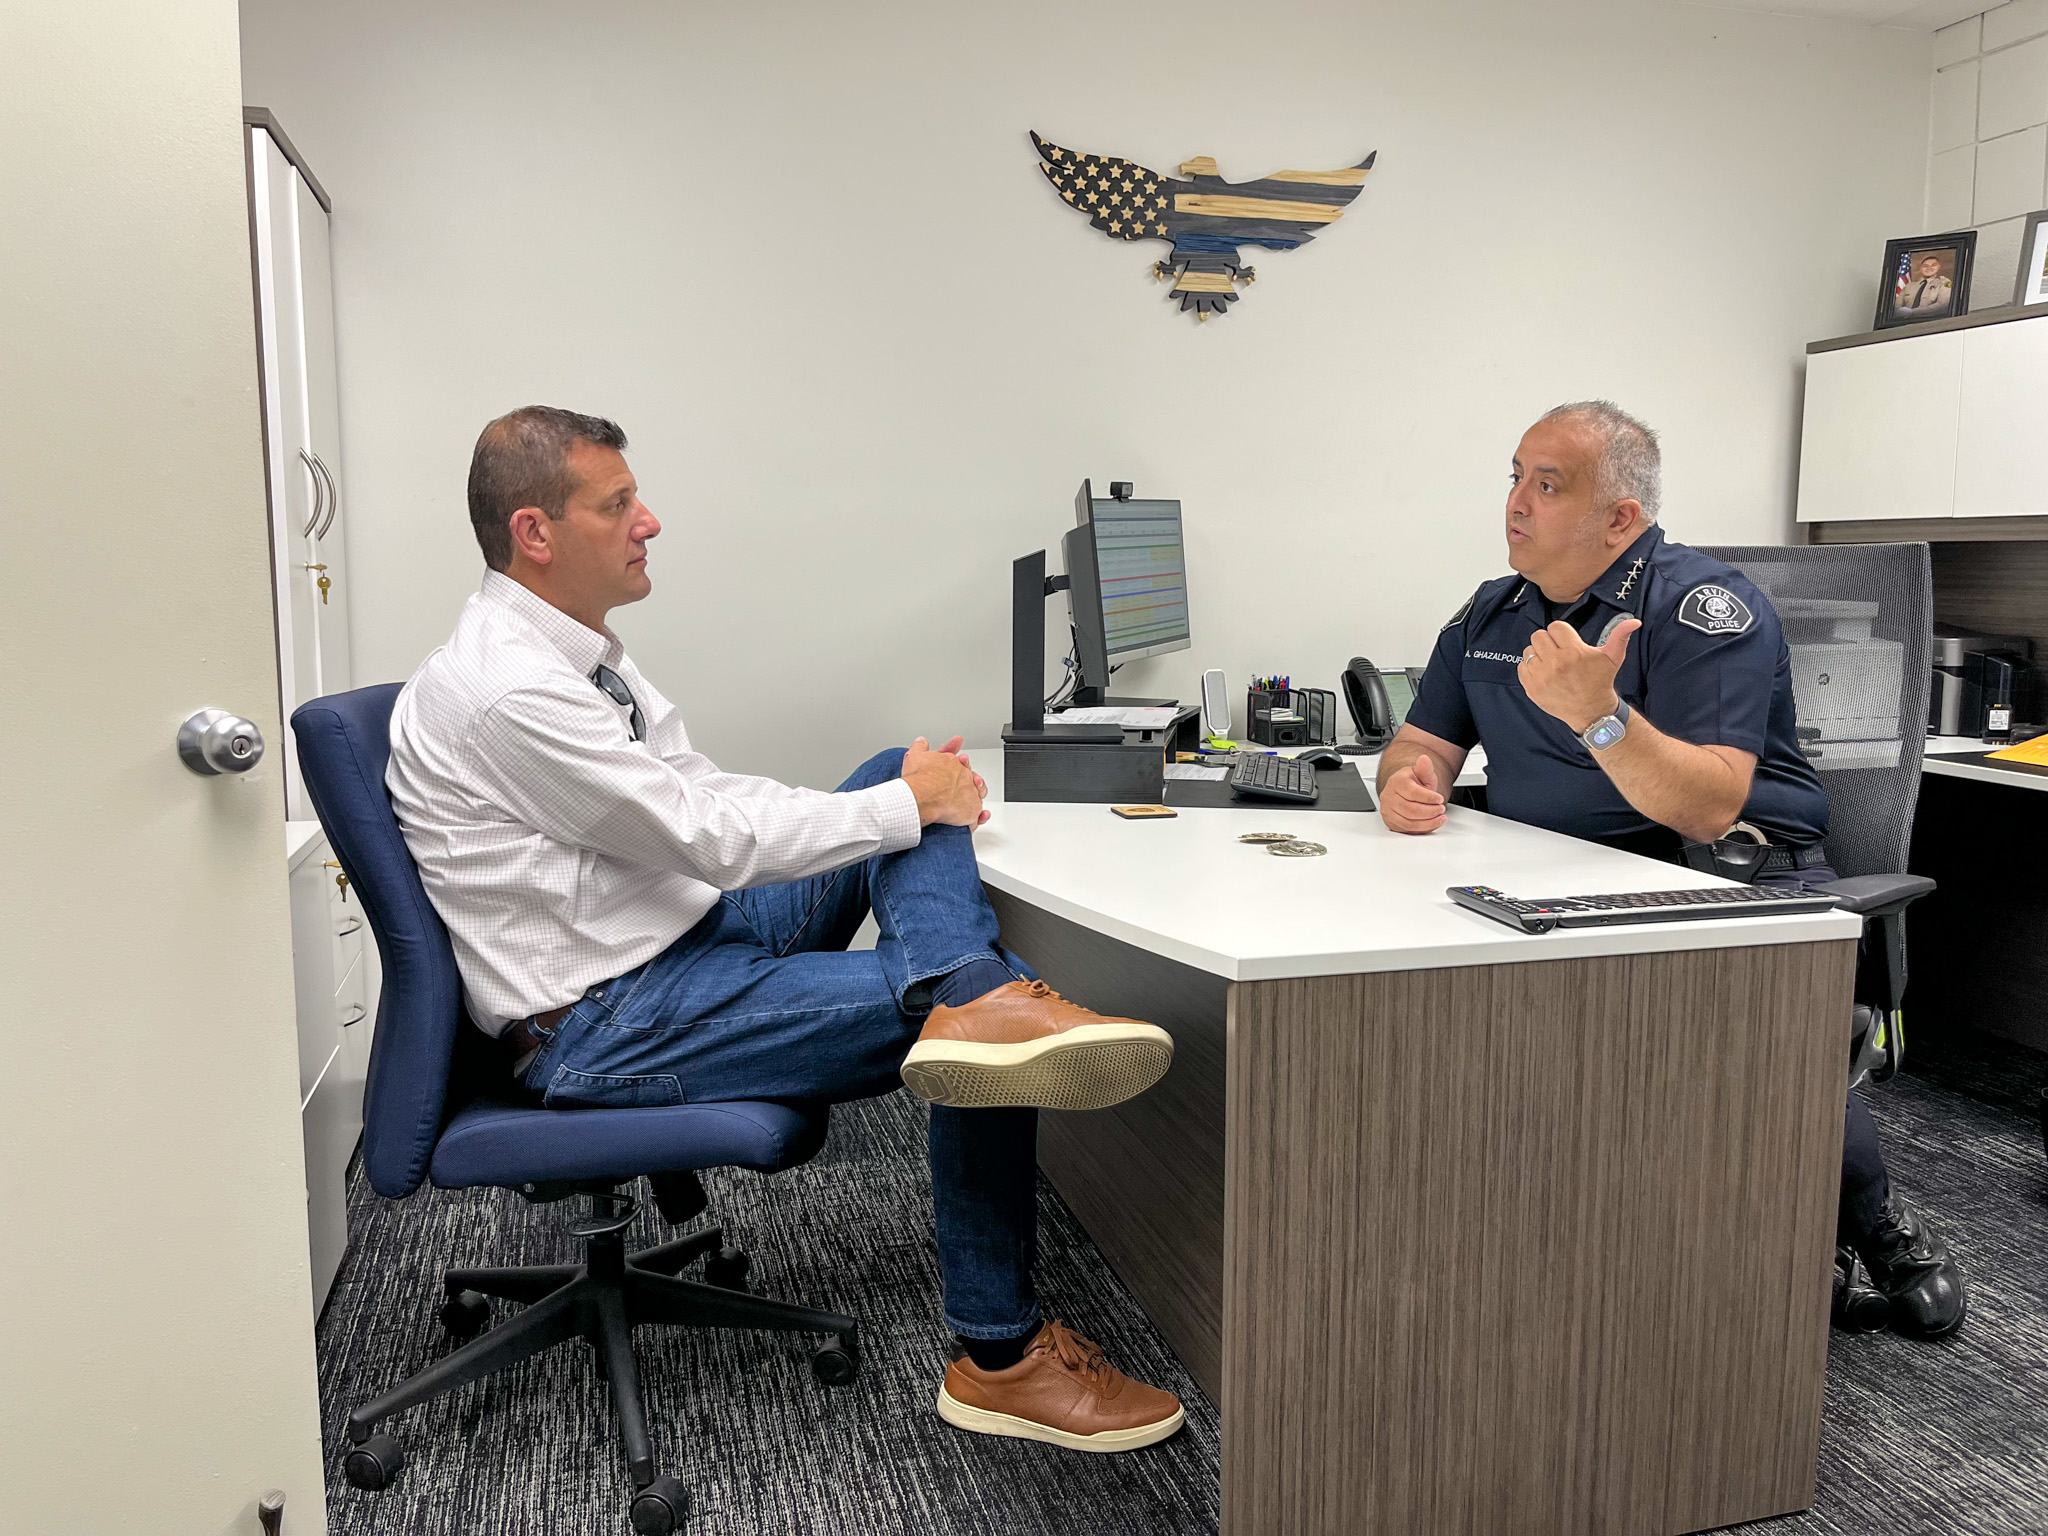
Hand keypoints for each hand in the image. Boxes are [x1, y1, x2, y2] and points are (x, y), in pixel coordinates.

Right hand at [902, 736, 989, 827]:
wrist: (922, 796)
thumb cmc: (919, 779)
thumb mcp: (914, 756)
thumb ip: (920, 747)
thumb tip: (921, 741)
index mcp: (953, 763)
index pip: (959, 761)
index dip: (958, 762)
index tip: (958, 760)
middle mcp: (964, 777)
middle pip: (970, 777)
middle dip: (968, 778)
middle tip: (956, 784)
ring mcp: (970, 794)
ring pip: (977, 794)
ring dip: (976, 794)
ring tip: (967, 799)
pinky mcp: (971, 811)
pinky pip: (978, 815)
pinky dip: (980, 816)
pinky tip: (980, 816)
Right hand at [1380, 751, 1447, 834]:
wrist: (1405, 790)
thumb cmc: (1413, 782)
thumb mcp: (1422, 773)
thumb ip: (1425, 768)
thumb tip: (1424, 759)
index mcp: (1396, 782)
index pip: (1413, 793)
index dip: (1429, 798)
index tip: (1439, 799)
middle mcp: (1389, 796)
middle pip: (1411, 810)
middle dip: (1430, 812)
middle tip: (1441, 809)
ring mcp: (1387, 810)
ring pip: (1409, 822)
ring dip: (1428, 822)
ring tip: (1439, 817)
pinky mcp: (1390, 821)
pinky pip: (1407, 830)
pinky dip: (1422, 829)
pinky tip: (1432, 823)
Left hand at [1518, 618, 1639, 732]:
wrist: (1591, 711)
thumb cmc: (1600, 682)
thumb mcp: (1613, 658)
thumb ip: (1620, 636)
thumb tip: (1634, 621)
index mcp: (1573, 653)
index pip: (1555, 627)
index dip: (1561, 633)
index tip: (1567, 642)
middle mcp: (1555, 663)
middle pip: (1538, 635)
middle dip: (1548, 641)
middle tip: (1557, 652)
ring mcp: (1541, 676)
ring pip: (1528, 650)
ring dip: (1538, 654)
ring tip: (1551, 663)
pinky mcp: (1532, 688)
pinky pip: (1521, 666)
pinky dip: (1530, 668)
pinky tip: (1543, 673)